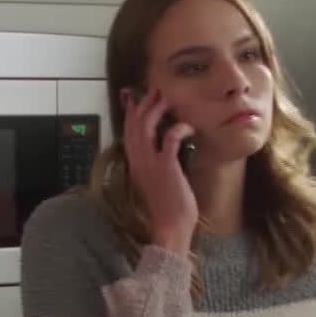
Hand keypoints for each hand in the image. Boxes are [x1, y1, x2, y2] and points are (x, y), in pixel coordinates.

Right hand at [121, 87, 197, 252]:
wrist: (171, 226)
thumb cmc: (168, 206)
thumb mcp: (157, 180)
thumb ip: (156, 163)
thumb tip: (164, 147)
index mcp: (135, 164)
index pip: (128, 133)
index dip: (130, 113)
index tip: (133, 97)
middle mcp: (138, 161)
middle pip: (134, 125)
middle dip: (143, 104)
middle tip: (154, 91)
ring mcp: (150, 163)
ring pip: (146, 127)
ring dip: (156, 110)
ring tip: (165, 98)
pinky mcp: (165, 166)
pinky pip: (170, 138)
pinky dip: (178, 128)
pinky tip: (187, 126)